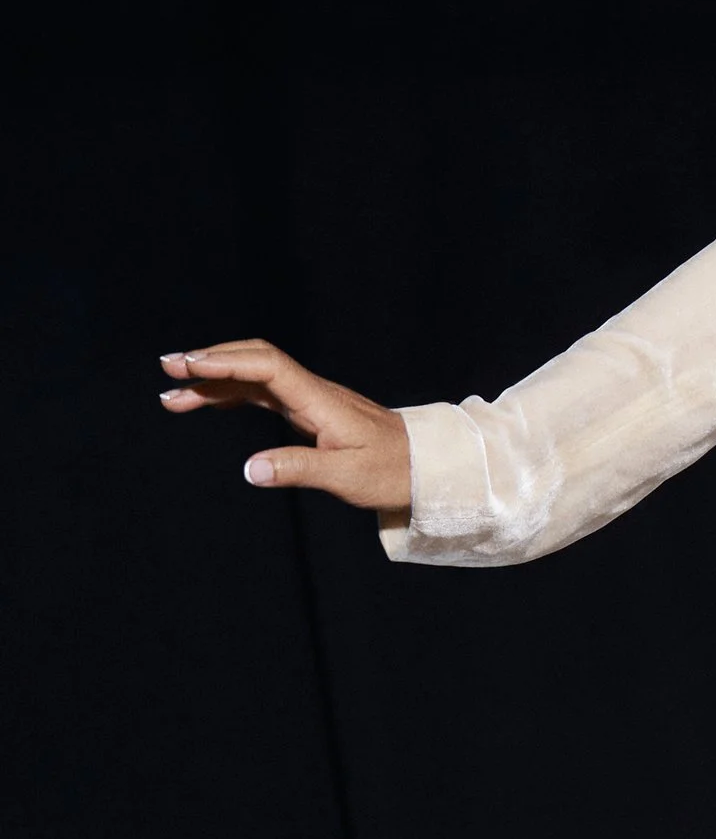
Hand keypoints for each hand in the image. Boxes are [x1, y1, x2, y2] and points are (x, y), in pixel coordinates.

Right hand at [158, 340, 412, 516]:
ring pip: (253, 376)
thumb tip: (250, 469)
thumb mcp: (348, 478)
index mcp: (321, 401)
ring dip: (213, 380)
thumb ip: (298, 470)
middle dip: (210, 361)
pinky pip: (261, 392)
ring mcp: (309, 398)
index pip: (267, 366)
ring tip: (171, 395)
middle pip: (254, 359)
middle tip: (168, 368)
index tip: (190, 366)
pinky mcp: (307, 410)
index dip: (227, 362)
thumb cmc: (391, 472)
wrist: (424, 465)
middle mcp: (312, 391)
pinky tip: (205, 403)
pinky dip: (230, 394)